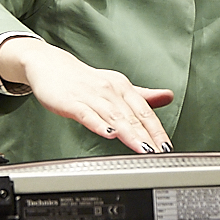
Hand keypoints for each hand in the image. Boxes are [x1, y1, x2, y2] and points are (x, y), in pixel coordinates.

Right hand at [0, 38, 174, 153]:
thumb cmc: (85, 80)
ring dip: (130, 133)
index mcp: (123, 87)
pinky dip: (99, 124)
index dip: (158, 130)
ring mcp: (91, 96)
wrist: (51, 66)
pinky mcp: (72, 102)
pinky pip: (87, 114)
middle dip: (148, 136)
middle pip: (132, 116)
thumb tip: (168, 97)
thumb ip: (142, 95)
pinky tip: (108, 133)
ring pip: (114, 116)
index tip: (168, 148)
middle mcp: (110, 90)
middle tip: (161, 153)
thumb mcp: (117, 85)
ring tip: (143, 147)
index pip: (145, 112)